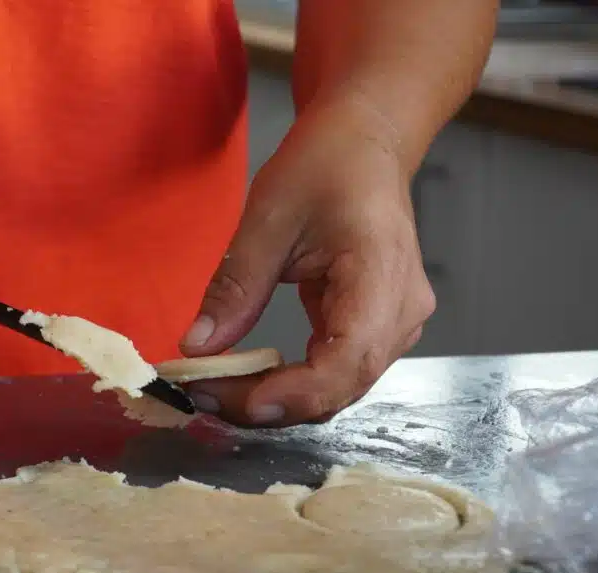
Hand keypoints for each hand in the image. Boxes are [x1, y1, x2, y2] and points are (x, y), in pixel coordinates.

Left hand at [179, 95, 435, 426]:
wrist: (366, 143)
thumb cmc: (326, 165)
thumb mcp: (268, 218)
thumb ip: (236, 286)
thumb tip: (196, 347)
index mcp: (382, 277)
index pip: (347, 361)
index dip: (292, 394)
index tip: (231, 400)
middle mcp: (401, 313)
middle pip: (340, 386)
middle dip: (269, 403)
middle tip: (203, 395)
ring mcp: (394, 325)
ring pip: (337, 388)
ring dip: (276, 398)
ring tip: (216, 388)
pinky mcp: (375, 328)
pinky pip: (334, 371)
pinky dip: (289, 383)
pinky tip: (245, 377)